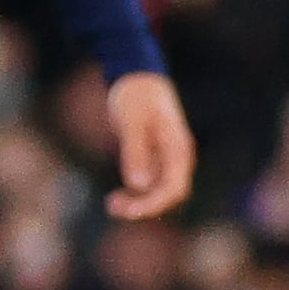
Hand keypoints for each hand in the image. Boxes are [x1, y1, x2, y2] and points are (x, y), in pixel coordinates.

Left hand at [104, 72, 195, 220]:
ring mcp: (166, 158)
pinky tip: (116, 195)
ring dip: (138, 202)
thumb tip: (137, 185)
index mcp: (177, 149)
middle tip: (113, 208)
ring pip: (158, 191)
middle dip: (144, 206)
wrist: (138, 78)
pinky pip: (149, 183)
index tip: (130, 211)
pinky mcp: (154, 157)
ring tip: (111, 203)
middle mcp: (176, 157)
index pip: (174, 188)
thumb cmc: (136, 97)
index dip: (154, 204)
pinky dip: (135, 193)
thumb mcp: (132, 123)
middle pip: (168, 194)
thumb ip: (136, 153)